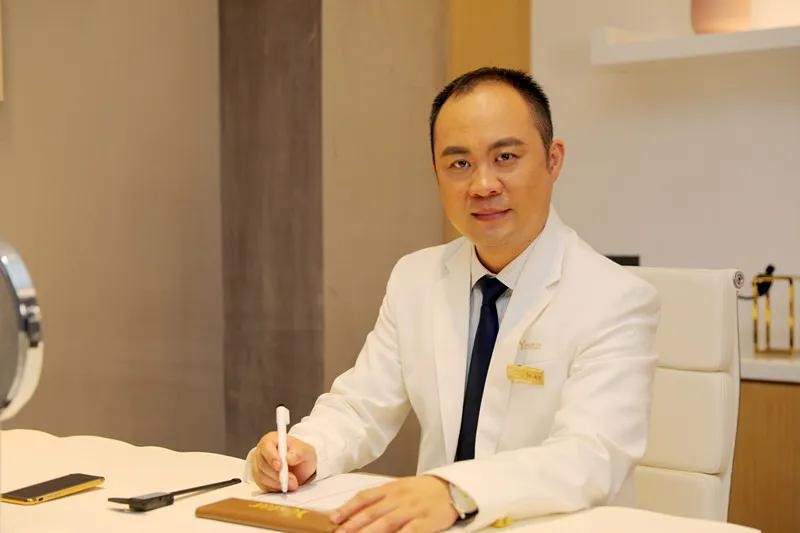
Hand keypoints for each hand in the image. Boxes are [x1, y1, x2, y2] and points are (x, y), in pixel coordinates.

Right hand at [251, 432, 316, 491]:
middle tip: (292, 480)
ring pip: (261, 476)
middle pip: (262, 464)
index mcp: (271, 439)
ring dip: (277, 483)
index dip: (271, 457)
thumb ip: (299, 453)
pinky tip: (284, 486)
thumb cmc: (300, 454)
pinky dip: (274, 488)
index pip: (266, 446)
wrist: (300, 465)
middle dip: (277, 474)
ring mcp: (258, 465)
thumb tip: (289, 458)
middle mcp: (262, 451)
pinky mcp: (259, 478)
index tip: (280, 466)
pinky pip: (262, 485)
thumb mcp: (306, 451)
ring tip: (292, 484)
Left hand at [330, 475, 458, 532]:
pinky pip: (409, 532)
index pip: (365, 497)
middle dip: (352, 525)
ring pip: (386, 523)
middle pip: (371, 512)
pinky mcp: (426, 521)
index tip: (333, 519)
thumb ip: (382, 498)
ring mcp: (412, 510)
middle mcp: (399, 498)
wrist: (452, 488)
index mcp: (391, 488)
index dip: (348, 508)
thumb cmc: (424, 490)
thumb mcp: (401, 488)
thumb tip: (360, 510)